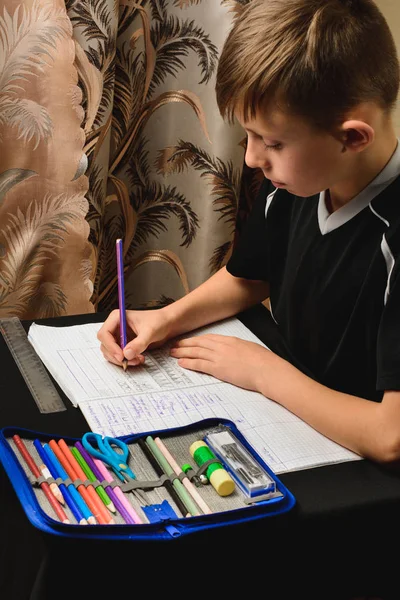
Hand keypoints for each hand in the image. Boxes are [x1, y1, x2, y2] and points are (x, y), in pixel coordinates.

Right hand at [97, 308, 171, 367]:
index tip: (121, 356)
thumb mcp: (150, 331)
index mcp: (117, 318)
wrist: (167, 325)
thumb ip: (139, 343)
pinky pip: (118, 356)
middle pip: (105, 345)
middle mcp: (115, 327)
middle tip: (129, 361)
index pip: (104, 334)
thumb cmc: (159, 321)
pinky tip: (138, 359)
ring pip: (110, 352)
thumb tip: (126, 354)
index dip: (110, 346)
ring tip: (137, 360)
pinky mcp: (124, 344)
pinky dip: (126, 360)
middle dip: (116, 355)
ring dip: (121, 360)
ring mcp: (119, 336)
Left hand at [170, 333, 290, 395]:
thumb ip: (239, 349)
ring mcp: (219, 357)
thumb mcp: (250, 349)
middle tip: (174, 344)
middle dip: (185, 343)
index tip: (189, 341)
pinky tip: (181, 363)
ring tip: (172, 353)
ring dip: (183, 352)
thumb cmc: (264, 362)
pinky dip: (189, 363)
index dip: (197, 340)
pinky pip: (199, 364)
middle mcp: (222, 346)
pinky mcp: (218, 369)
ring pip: (196, 352)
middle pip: (199, 343)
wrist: (267, 370)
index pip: (209, 338)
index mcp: (231, 340)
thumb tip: (235, 353)